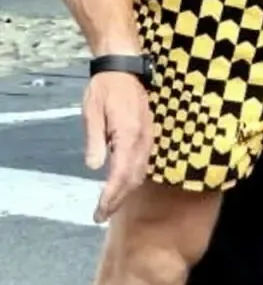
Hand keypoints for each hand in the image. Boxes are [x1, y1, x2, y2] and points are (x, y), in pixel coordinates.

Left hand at [82, 72, 153, 222]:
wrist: (124, 69)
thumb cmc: (104, 89)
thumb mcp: (92, 112)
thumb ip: (94, 140)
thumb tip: (94, 167)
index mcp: (127, 135)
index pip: (120, 174)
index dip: (110, 196)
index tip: (98, 212)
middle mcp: (142, 140)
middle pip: (133, 178)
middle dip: (117, 200)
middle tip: (100, 215)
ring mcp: (148, 138)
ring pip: (140, 173)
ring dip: (126, 192)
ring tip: (109, 205)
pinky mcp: (147, 136)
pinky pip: (143, 164)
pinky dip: (133, 179)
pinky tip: (122, 185)